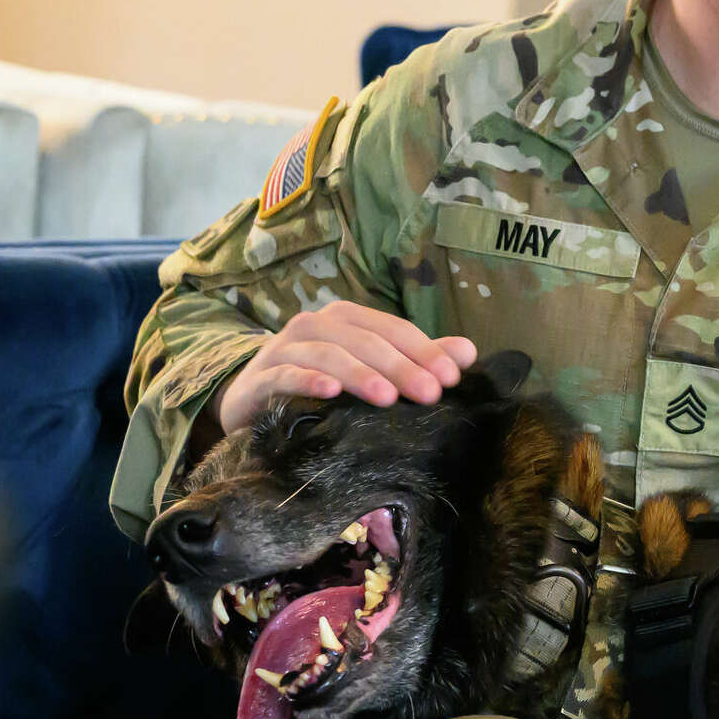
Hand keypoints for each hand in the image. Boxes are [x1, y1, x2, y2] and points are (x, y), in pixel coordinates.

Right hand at [217, 301, 477, 435]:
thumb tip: (468, 352)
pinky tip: (330, 393)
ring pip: (329, 355)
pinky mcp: (260, 377)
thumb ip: (416, 358)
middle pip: (367, 342)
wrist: (250, 400)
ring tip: (388, 398)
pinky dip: (308, 381)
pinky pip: (286, 375)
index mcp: (347, 318)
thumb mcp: (369, 368)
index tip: (452, 379)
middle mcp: (316, 325)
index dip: (425, 351)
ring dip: (360, 374)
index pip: (394, 330)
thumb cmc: (319, 382)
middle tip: (430, 394)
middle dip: (402, 366)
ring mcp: (284, 348)